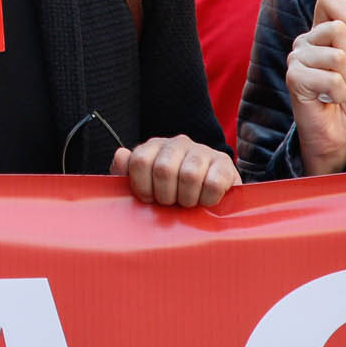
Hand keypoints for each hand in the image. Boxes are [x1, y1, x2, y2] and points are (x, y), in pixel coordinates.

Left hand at [111, 134, 237, 206]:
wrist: (208, 192)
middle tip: (171, 203)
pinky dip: (207, 199)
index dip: (142, 186)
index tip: (149, 199)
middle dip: (165, 196)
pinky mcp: (224, 163)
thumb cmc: (170, 192)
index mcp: (155, 147)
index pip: (140, 160)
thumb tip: (121, 155)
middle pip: (163, 169)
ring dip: (187, 199)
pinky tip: (205, 201)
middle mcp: (178, 143)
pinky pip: (213, 183)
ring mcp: (202, 151)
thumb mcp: (144, 185)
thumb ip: (126, 173)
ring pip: (189, 176)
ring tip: (188, 203)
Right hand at [285, 0, 345, 175]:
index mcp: (321, 34)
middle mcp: (306, 42)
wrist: (344, 134)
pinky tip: (327, 100)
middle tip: (345, 74)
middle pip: (338, 27)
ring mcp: (297, 59)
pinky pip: (331, 78)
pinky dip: (337, 94)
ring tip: (336, 91)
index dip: (344, 8)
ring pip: (337, 55)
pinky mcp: (294, 78)